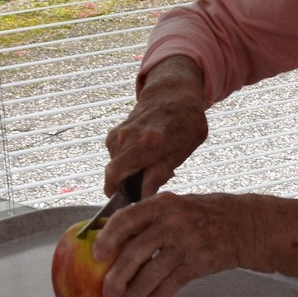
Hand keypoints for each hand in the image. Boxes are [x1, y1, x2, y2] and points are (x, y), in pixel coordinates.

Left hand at [93, 192, 251, 296]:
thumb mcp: (176, 206)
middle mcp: (173, 223)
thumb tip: (112, 240)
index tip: (96, 254)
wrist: (245, 224)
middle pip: (136, 252)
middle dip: (116, 277)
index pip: (127, 218)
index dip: (108, 237)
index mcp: (162, 205)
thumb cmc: (205, 215)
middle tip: (105, 293)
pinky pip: (170, 286)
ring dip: (133, 294)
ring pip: (152, 274)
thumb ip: (148, 219)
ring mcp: (186, 244)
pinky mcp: (197, 264)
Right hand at [105, 57, 208, 196]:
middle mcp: (126, 137)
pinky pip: (116, 158)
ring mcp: (117, 134)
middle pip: (114, 174)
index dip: (118, 193)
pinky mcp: (113, 134)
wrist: (172, 94)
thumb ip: (161, 173)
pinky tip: (146, 156)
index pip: (116, 174)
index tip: (131, 202)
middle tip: (150, 182)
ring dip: (130, 173)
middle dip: (128, 185)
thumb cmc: (185, 122)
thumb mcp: (183, 150)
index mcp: (147, 142)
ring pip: (116, 167)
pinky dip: (128, 162)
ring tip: (153, 166)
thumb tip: (143, 196)